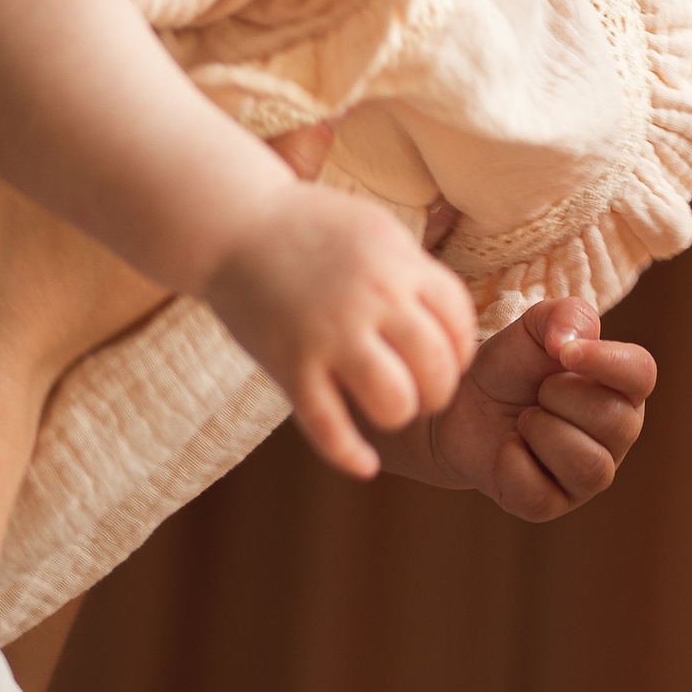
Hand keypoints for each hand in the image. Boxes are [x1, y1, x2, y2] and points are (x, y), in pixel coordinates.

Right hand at [203, 187, 476, 479]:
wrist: (230, 225)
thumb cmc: (308, 225)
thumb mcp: (374, 229)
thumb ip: (413, 271)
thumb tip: (450, 318)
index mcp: (397, 265)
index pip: (459, 321)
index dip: (461, 348)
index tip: (447, 357)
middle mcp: (370, 301)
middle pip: (437, 367)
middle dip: (439, 390)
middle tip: (424, 392)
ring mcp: (328, 336)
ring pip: (393, 402)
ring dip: (401, 414)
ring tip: (391, 408)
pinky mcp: (289, 366)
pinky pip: (328, 427)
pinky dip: (351, 455)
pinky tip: (366, 465)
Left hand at [376, 298, 656, 519]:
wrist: (459, 405)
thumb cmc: (508, 366)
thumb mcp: (532, 328)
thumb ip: (562, 316)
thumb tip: (571, 343)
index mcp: (622, 388)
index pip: (641, 374)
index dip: (606, 362)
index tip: (562, 352)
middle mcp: (616, 436)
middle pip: (616, 423)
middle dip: (561, 399)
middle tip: (537, 392)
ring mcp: (587, 476)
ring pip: (590, 467)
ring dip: (543, 433)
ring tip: (523, 420)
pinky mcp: (550, 504)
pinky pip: (542, 495)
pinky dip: (513, 465)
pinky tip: (506, 448)